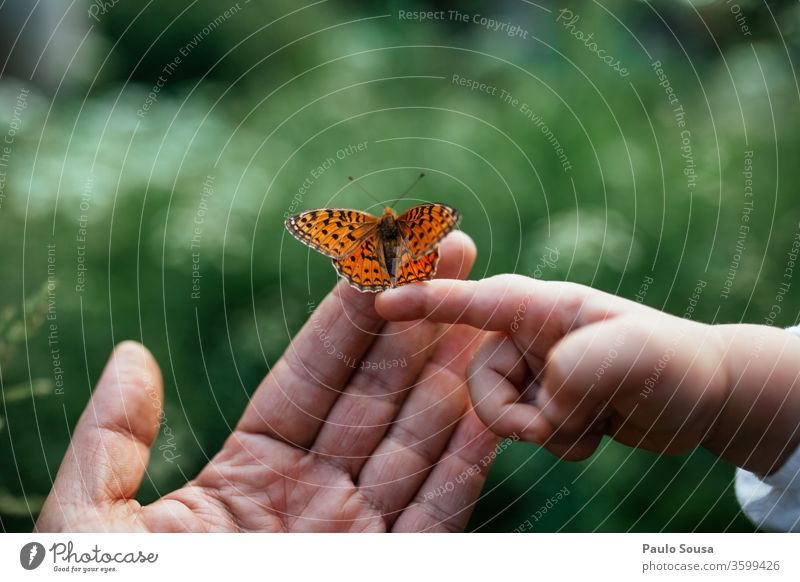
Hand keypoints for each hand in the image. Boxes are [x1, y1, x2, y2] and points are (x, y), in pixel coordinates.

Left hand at [36, 232, 497, 531]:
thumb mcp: (94, 524)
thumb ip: (113, 440)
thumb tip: (135, 355)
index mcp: (247, 472)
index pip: (312, 372)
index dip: (350, 309)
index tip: (383, 249)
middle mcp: (311, 495)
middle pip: (377, 391)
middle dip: (417, 319)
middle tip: (454, 250)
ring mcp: (356, 536)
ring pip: (417, 440)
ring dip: (452, 374)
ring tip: (483, 309)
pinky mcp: (392, 573)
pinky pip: (439, 513)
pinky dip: (467, 462)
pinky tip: (486, 407)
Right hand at [376, 275, 799, 473]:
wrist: (697, 397)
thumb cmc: (672, 362)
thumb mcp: (639, 357)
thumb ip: (584, 368)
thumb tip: (545, 394)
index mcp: (536, 305)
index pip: (467, 302)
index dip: (421, 301)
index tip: (379, 299)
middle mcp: (522, 335)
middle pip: (478, 383)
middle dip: (513, 414)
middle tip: (561, 421)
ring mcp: (529, 371)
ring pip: (497, 417)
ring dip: (547, 431)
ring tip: (594, 420)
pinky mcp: (538, 401)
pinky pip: (523, 434)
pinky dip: (559, 442)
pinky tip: (594, 428)